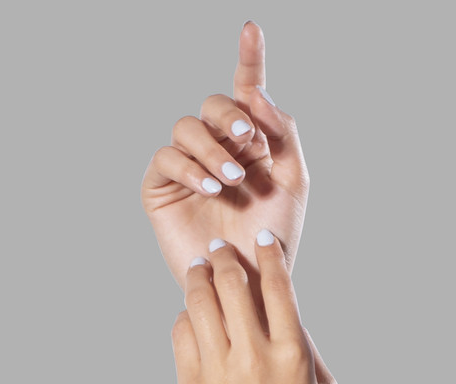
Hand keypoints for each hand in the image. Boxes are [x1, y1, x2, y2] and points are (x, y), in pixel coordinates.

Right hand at [142, 22, 308, 287]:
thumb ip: (282, 133)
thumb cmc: (272, 238)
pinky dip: (190, 167)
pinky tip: (210, 188)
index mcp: (251, 146)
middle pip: (213, 105)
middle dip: (230, 116)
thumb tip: (254, 93)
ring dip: (211, 148)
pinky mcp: (162, 189)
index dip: (248, 59)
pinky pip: (167, 158)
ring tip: (231, 181)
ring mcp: (188, 169)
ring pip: (187, 128)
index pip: (246, 94)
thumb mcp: (292, 182)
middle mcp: (218, 151)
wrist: (247, 282)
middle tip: (247, 141)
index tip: (252, 29)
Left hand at [171, 233, 336, 383]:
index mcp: (292, 353)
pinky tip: (191, 315)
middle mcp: (253, 356)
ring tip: (199, 270)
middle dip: (224, 258)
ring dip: (198, 279)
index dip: (268, 254)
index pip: (277, 284)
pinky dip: (185, 318)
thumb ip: (305, 346)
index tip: (262, 241)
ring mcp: (217, 373)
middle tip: (220, 250)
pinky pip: (181, 336)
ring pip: (199, 304)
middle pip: (231, 284)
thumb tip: (283, 313)